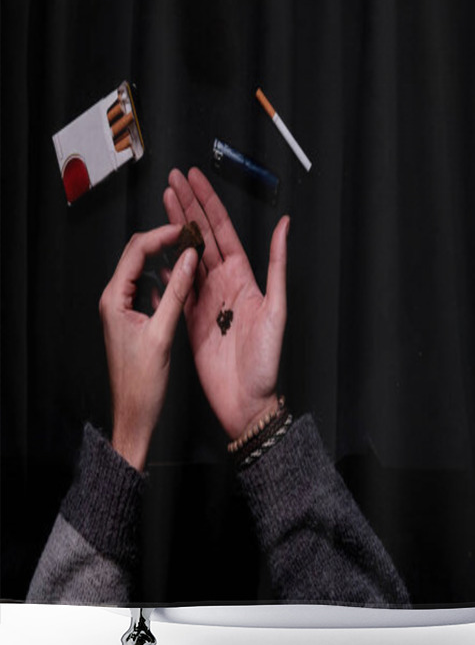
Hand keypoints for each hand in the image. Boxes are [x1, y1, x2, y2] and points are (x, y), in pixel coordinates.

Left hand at [100, 225, 198, 471]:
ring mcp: (122, 308)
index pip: (136, 250)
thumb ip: (177, 292)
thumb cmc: (143, 382)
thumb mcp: (163, 333)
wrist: (134, 413)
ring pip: (142, 269)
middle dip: (162, 239)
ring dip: (164, 255)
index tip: (187, 231)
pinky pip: (147, 287)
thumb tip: (189, 258)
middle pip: (136, 254)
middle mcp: (114, 299)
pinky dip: (165, 276)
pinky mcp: (133, 317)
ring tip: (190, 249)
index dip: (162, 235)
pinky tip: (182, 277)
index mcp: (114, 299)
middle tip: (191, 234)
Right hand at [163, 167, 289, 440]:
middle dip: (187, 206)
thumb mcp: (276, 308)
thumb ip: (276, 264)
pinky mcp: (189, 319)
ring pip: (186, 256)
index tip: (194, 178)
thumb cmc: (266, 359)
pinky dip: (166, 268)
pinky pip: (176, 288)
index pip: (222, 231)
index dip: (206, 203)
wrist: (247, 399)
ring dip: (175, 229)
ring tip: (163, 203)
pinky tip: (157, 254)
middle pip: (201, 237)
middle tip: (173, 179)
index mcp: (243, 277)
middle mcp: (223, 283)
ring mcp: (205, 300)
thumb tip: (285, 223)